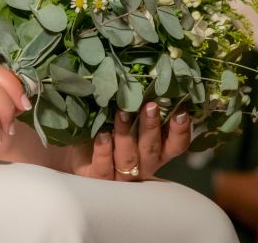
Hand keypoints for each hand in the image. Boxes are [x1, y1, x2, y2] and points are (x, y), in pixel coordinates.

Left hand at [69, 102, 190, 180]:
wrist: (75, 153)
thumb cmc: (108, 128)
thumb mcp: (126, 118)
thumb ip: (137, 107)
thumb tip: (144, 79)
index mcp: (155, 150)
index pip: (176, 145)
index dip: (180, 131)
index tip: (181, 112)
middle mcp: (142, 165)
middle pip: (151, 150)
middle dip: (152, 127)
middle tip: (150, 106)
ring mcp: (121, 175)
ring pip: (128, 159)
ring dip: (126, 135)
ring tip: (122, 113)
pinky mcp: (98, 178)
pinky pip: (104, 168)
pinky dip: (104, 151)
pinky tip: (101, 135)